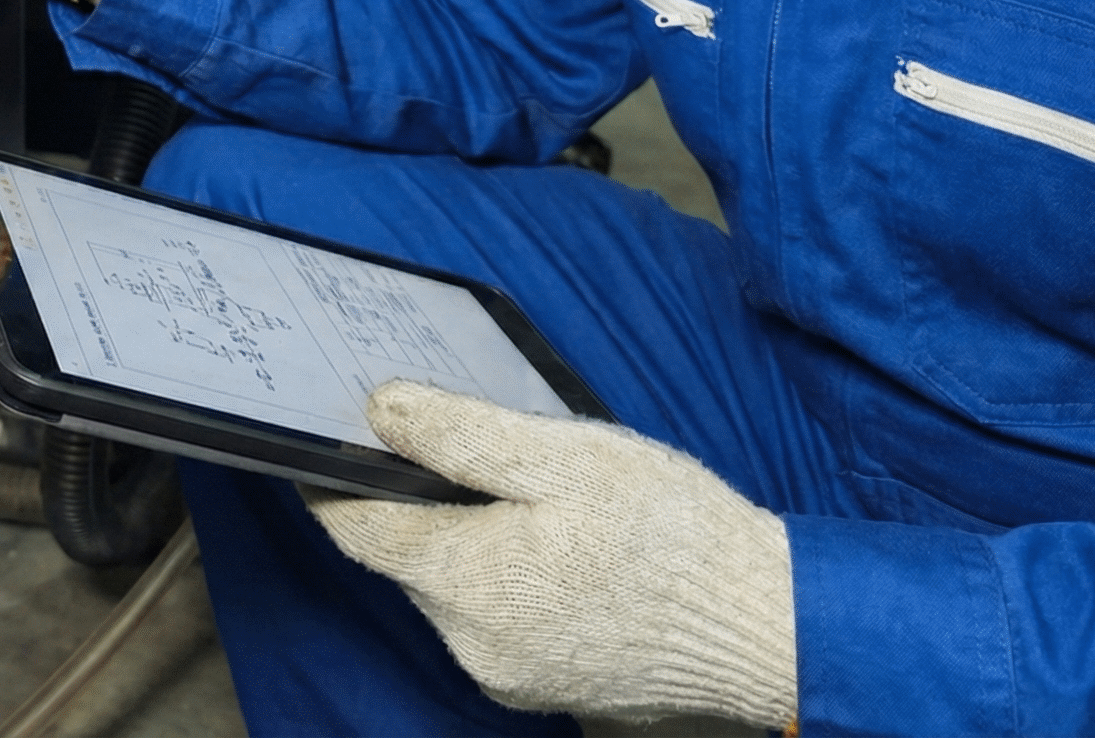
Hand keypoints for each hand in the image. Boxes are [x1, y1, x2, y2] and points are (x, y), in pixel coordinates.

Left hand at [308, 382, 797, 729]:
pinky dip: (509, 575)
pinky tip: (560, 544)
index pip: (355, 527)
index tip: (327, 436)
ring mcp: (509, 672)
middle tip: (460, 443)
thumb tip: (379, 410)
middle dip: (420, 500)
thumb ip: (461, 434)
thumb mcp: (565, 456)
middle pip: (407, 555)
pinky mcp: (546, 684)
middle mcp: (470, 641)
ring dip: (471, 538)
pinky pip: (498, 616)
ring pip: (455, 586)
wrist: (766, 627)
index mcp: (464, 581)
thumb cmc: (672, 535)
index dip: (333, 477)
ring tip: (533, 495)